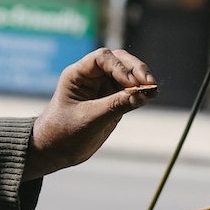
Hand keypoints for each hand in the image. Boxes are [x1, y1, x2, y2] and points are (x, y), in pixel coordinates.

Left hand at [24, 48, 156, 180]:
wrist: (55, 152)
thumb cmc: (63, 133)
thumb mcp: (90, 119)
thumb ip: (116, 105)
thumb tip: (144, 94)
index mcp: (77, 74)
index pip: (102, 58)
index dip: (120, 67)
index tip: (131, 83)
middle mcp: (91, 76)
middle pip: (119, 61)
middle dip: (135, 70)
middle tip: (150, 83)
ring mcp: (102, 88)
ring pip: (127, 75)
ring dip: (141, 80)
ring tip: (154, 91)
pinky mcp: (112, 101)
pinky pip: (130, 92)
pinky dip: (141, 93)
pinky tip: (151, 96)